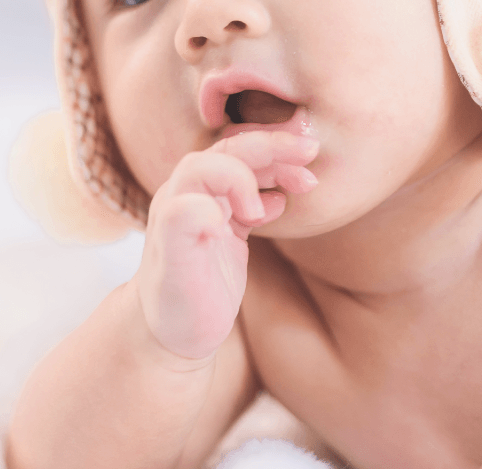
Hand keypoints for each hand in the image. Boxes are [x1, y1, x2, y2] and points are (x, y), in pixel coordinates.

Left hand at [134, 131, 317, 359]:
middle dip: (269, 147)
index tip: (255, 214)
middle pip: (229, 153)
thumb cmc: (174, 307)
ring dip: (276, 164)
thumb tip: (207, 205)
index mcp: (177, 201)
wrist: (171, 333)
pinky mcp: (225, 226)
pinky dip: (273, 189)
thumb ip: (180, 232)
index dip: (238, 175)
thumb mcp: (176, 274)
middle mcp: (190, 198)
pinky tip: (288, 201)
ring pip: (243, 168)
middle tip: (310, 150)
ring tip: (310, 177)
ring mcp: (208, 210)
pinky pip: (249, 193)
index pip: (209, 162)